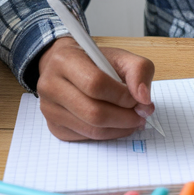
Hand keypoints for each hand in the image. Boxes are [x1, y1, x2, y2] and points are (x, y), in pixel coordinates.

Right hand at [35, 37, 154, 140]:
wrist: (65, 67)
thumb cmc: (94, 61)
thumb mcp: (120, 56)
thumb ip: (139, 71)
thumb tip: (144, 99)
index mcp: (64, 60)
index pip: (95, 84)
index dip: (122, 96)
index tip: (139, 98)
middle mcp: (50, 86)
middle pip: (93, 112)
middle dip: (125, 117)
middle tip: (141, 114)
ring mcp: (49, 109)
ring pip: (91, 130)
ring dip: (120, 128)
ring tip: (133, 120)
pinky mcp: (54, 127)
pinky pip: (86, 138)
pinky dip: (108, 134)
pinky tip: (116, 124)